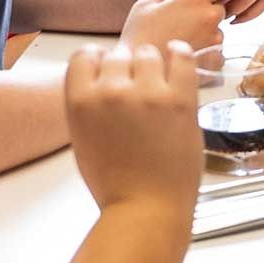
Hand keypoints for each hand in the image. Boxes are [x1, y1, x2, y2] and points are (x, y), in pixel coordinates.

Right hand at [64, 41, 202, 220]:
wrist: (145, 210)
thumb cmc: (115, 185)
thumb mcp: (83, 140)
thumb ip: (89, 106)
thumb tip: (103, 81)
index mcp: (81, 102)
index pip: (83, 56)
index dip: (96, 60)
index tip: (106, 66)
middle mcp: (112, 91)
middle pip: (118, 54)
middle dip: (126, 67)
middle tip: (135, 85)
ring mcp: (148, 93)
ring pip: (148, 53)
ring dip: (152, 64)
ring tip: (157, 80)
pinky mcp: (181, 99)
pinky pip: (182, 57)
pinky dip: (180, 53)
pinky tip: (178, 56)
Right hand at [121, 0, 226, 52]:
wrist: (136, 71)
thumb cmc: (138, 35)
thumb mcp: (146, 3)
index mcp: (194, 0)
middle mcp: (209, 18)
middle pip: (219, 7)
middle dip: (206, 10)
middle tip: (182, 21)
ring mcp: (214, 40)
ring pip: (218, 29)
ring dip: (206, 31)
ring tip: (181, 40)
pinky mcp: (215, 60)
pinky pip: (217, 49)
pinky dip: (206, 50)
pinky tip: (186, 53)